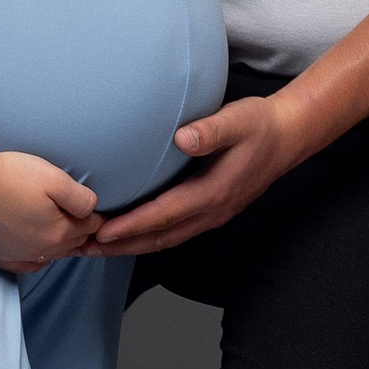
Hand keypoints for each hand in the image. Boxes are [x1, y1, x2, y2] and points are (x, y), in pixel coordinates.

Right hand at [0, 151, 101, 274]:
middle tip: (84, 219)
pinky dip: (35, 258)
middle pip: (73, 244)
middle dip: (81, 232)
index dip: (95, 216)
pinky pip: (25, 265)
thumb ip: (80, 198)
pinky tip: (36, 250)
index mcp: (58, 233)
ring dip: (60, 245)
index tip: (95, 208)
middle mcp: (40, 251)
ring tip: (62, 231)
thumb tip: (92, 210)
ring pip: (51, 256)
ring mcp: (17, 256)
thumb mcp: (54, 178)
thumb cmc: (9, 175)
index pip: (89, 228)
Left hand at [92, 96, 302, 254]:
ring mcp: (211, 215)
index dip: (132, 226)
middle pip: (158, 238)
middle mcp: (211, 211)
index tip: (101, 232)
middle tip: (81, 248)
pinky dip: (145, 237)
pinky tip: (126, 235)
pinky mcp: (209, 211)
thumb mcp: (239, 120)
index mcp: (213, 192)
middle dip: (120, 247)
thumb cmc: (259, 125)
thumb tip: (182, 138)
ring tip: (94, 248)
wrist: (286, 137)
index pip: (164, 215)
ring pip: (164, 240)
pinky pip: (172, 232)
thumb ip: (211, 130)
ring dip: (129, 246)